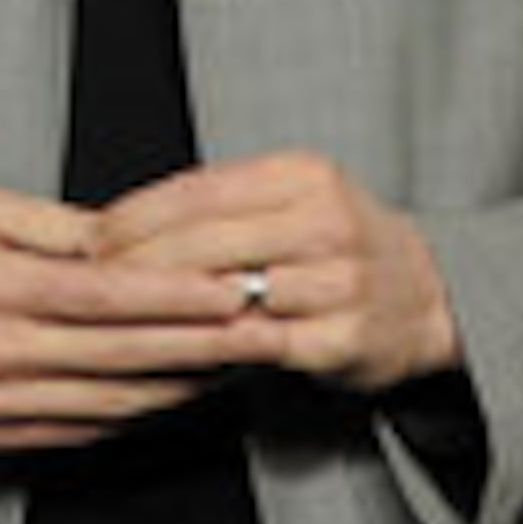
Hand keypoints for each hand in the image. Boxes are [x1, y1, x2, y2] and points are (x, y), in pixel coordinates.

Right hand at [0, 177, 252, 454]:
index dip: (178, 293)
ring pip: (116, 399)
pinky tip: (173, 396)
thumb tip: (112, 233)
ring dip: (185, 383)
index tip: (232, 285)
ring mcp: (0, 401)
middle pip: (126, 352)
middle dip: (206, 341)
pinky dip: (139, 415)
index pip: (107, 294)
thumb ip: (36, 220)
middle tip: (265, 327)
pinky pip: (86, 430)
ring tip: (237, 362)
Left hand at [95, 150, 462, 394]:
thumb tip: (116, 222)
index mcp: (303, 176)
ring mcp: (342, 283)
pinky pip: (262, 342)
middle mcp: (327, 223)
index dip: (134, 217)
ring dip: (167, 308)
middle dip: (136, 264)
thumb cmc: (335, 244)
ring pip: (230, 292)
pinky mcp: (348, 340)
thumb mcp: (288, 198)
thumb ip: (217, 205)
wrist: (432, 295)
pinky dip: (213, 344)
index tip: (90, 238)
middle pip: (205, 242)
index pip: (197, 191)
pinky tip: (175, 347)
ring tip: (120, 315)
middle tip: (90, 282)